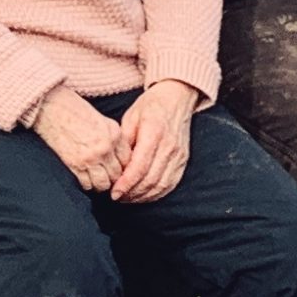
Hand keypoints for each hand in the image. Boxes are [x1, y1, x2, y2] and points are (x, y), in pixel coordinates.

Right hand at [31, 87, 124, 192]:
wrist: (50, 107)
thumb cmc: (73, 109)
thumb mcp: (101, 118)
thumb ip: (112, 136)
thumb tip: (118, 155)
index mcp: (114, 133)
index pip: (128, 160)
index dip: (122, 167)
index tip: (116, 169)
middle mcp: (106, 147)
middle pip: (117, 174)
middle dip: (113, 178)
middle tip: (106, 178)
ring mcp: (90, 157)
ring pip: (104, 183)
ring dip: (101, 185)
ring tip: (96, 181)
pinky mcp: (75, 164)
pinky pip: (87, 184)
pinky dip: (87, 185)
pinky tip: (84, 179)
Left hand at [112, 80, 196, 203]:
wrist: (176, 99)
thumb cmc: (150, 106)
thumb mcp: (130, 117)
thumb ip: (123, 141)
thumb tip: (114, 164)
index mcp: (154, 133)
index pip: (139, 166)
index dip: (126, 183)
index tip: (113, 192)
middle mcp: (169, 147)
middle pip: (150, 180)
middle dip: (132, 193)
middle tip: (116, 197)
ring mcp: (178, 156)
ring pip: (161, 186)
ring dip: (143, 196)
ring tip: (127, 198)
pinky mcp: (183, 161)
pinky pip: (171, 184)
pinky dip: (156, 194)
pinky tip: (143, 195)